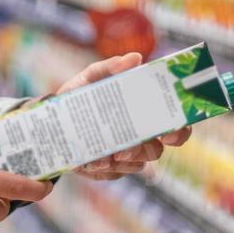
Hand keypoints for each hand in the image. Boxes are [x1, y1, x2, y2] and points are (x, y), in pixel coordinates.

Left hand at [57, 52, 193, 180]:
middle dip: (144, 151)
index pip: (174, 126)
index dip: (179, 132)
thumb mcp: (92, 77)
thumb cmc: (81, 94)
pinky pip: (115, 173)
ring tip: (104, 154)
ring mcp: (126, 156)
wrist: (54, 118)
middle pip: (157, 151)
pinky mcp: (110, 169)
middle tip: (125, 148)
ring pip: (136, 164)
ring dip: (121, 160)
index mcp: (144, 114)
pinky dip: (104, 167)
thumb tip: (135, 58)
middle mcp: (140, 137)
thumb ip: (111, 67)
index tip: (169, 133)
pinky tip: (92, 160)